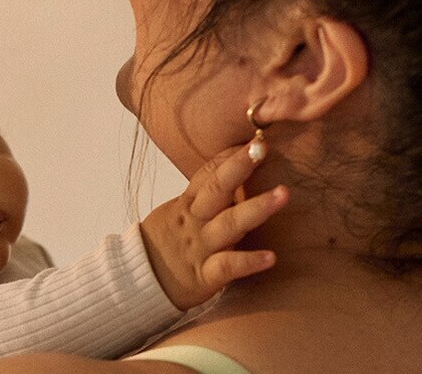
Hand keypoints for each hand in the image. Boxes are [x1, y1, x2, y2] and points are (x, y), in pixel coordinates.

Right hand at [140, 137, 286, 309]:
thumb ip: (204, 197)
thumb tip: (232, 174)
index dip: (229, 155)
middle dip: (240, 167)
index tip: (254, 137)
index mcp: (188, 205)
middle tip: (262, 147)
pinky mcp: (204, 276)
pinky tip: (272, 257)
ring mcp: (200, 248)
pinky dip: (248, 261)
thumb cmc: (166, 247)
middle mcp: (194, 221)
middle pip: (217, 189)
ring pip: (229, 224)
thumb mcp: (178, 214)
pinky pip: (227, 267)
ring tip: (284, 194)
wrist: (137, 284)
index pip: (208, 174)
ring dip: (257, 208)